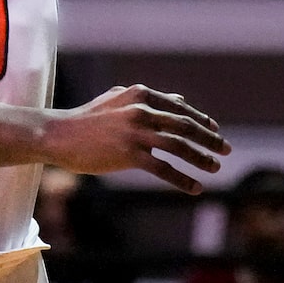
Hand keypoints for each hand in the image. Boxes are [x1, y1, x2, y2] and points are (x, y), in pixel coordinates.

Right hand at [43, 86, 229, 192]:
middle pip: (185, 126)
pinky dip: (182, 179)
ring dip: (201, 159)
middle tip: (225, 150)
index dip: (202, 121)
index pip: (180, 108)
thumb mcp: (118, 100)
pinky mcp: (128, 154)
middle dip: (209, 139)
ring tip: (214, 168)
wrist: (58, 135)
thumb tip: (180, 100)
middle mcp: (141, 110)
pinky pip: (163, 168)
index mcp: (140, 94)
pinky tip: (195, 188)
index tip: (215, 131)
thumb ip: (148, 99)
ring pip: (179, 147)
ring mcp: (135, 132)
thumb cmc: (87, 119)